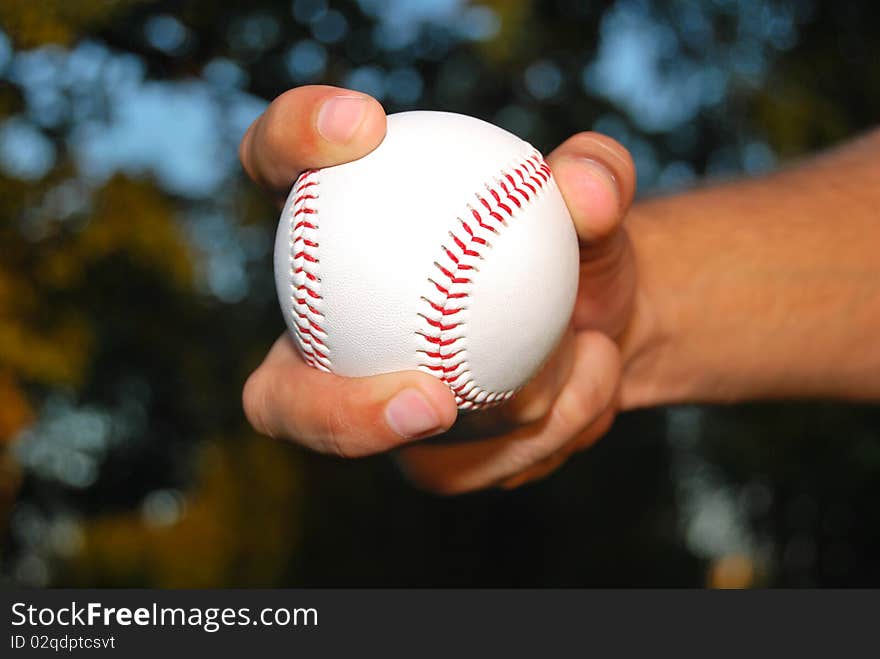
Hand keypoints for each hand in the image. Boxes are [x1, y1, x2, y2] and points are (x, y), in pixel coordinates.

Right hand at [240, 85, 636, 491]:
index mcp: (338, 236)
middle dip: (335, 415)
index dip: (289, 136)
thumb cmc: (577, 251)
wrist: (597, 329)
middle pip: (278, 397)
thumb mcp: (601, 207)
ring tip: (592, 360)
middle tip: (434, 402)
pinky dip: (539, 440)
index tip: (363, 124)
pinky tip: (592, 388)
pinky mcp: (415, 460)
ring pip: (398, 451)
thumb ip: (598, 179)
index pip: (278, 164)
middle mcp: (328, 332)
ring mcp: (362, 409)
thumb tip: (580, 188)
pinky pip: (459, 472)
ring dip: (507, 423)